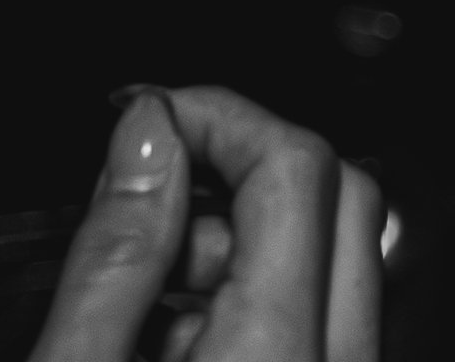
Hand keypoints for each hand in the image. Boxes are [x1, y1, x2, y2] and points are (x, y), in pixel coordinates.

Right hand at [30, 85, 380, 361]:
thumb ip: (114, 256)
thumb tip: (149, 131)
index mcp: (277, 359)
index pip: (298, 168)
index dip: (221, 118)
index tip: (152, 116)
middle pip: (340, 200)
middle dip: (242, 166)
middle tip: (150, 178)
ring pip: (334, 265)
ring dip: (243, 245)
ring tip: (138, 295)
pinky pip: (323, 329)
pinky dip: (255, 304)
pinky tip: (168, 343)